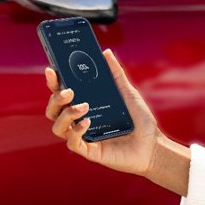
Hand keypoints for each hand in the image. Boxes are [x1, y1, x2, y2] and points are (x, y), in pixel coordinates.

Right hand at [44, 48, 161, 175]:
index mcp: (85, 106)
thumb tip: (106, 52)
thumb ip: (116, 73)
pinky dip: (76, 131)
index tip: (51, 70)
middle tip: (69, 91)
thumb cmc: (140, 121)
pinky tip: (87, 122)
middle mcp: (79, 121)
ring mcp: (83, 137)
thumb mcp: (128, 93)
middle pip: (53, 111)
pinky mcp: (89, 151)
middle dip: (55, 99)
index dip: (53, 83)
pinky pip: (72, 143)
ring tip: (84, 106)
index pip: (61, 94)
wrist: (153, 145)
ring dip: (65, 115)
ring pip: (58, 127)